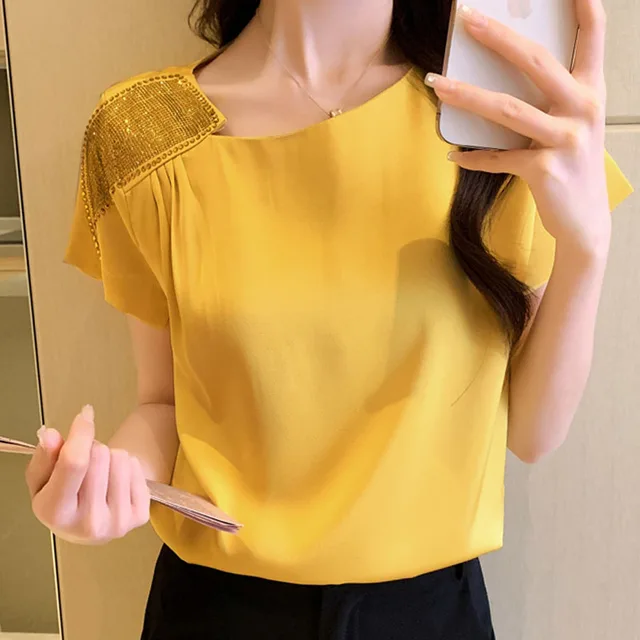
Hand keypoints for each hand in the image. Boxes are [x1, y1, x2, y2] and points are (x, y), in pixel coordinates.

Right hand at [25, 405, 149, 544]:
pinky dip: (127, 467)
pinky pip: (136, 467)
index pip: (75, 462)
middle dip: (92, 449)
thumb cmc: (62, 499)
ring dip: (110, 457)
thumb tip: (51, 435)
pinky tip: (116, 482)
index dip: (81, 433)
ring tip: (101, 474)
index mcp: (56, 514)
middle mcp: (88, 523)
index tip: (85, 415)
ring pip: (120, 458)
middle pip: (99, 455)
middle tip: (86, 461)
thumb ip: (44, 457)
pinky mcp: (140, 516)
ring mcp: (117, 522)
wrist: (89, 526)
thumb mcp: (41, 481)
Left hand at [427, 0, 610, 254]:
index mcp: (592, 91)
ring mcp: (566, 140)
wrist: (585, 221)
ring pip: (508, 109)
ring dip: (467, 95)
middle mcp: (584, 109)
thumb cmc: (571, 167)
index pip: (593, 36)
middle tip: (467, 20)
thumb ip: (549, 101)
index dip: (582, 7)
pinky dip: (474, 157)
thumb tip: (497, 80)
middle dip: (500, 37)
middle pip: (537, 62)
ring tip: (436, 84)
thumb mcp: (570, 126)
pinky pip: (499, 158)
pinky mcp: (545, 169)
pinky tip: (453, 154)